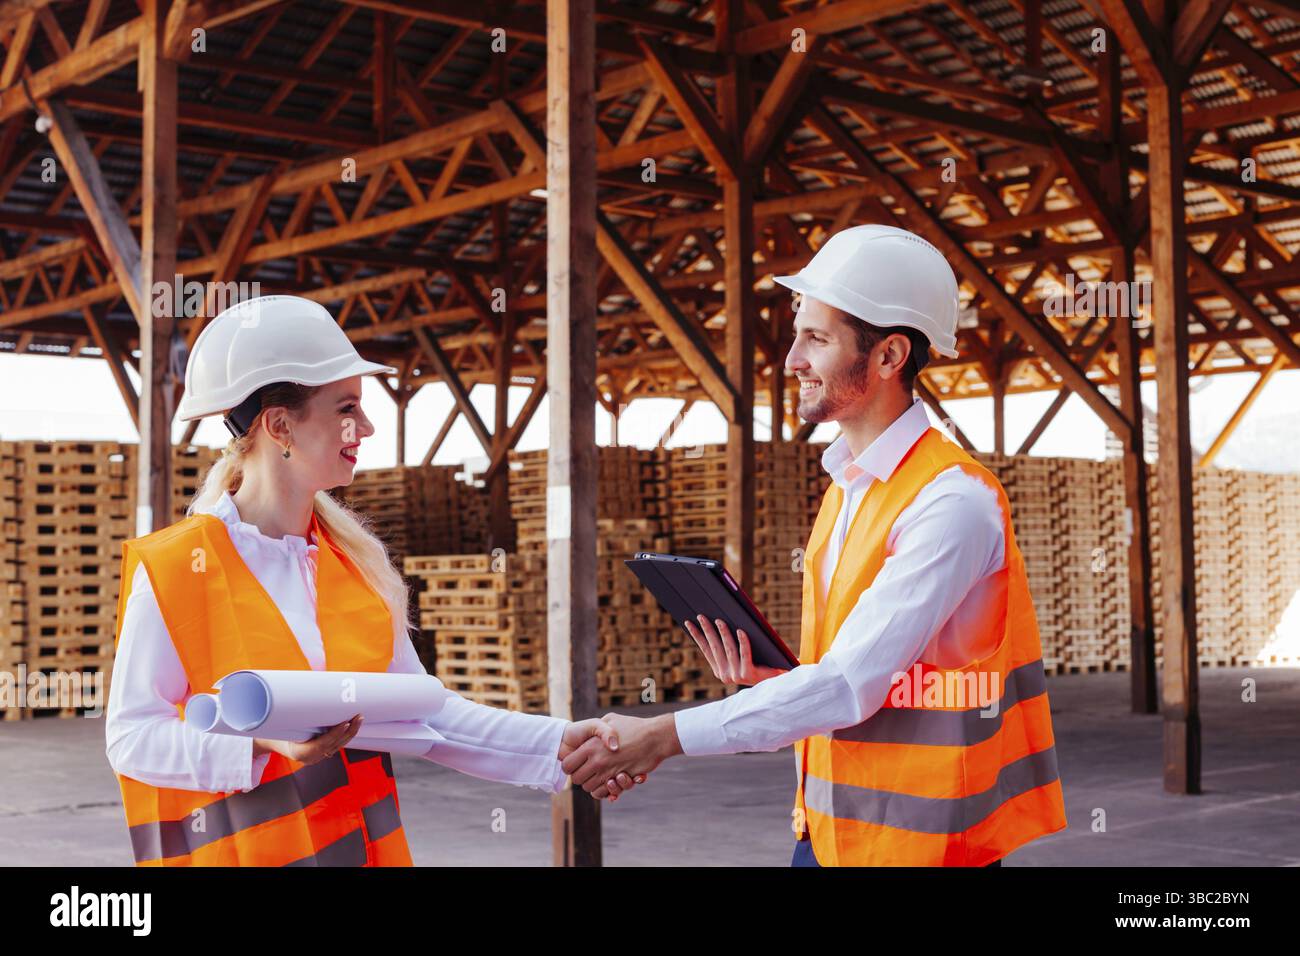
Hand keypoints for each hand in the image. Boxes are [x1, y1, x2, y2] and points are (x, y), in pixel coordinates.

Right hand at [254, 714, 361, 764]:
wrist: (272, 742)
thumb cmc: (276, 730)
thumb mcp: (283, 722)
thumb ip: (295, 713)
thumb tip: (303, 690)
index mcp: (300, 753)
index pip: (322, 744)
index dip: (335, 734)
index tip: (345, 722)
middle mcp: (310, 758)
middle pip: (334, 745)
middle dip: (348, 731)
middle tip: (358, 717)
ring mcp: (317, 757)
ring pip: (338, 745)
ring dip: (349, 732)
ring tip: (359, 718)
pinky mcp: (322, 753)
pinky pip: (336, 744)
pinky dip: (344, 734)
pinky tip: (352, 724)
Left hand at [560, 712, 680, 799]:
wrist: (655, 737)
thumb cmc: (634, 727)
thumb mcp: (611, 719)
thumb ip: (598, 728)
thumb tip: (591, 734)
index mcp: (590, 746)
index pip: (567, 765)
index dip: (570, 765)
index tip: (577, 762)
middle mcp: (597, 761)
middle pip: (577, 779)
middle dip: (581, 777)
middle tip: (589, 770)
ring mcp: (609, 772)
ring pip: (589, 788)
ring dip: (594, 784)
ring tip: (601, 774)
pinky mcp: (620, 780)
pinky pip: (604, 793)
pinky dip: (605, 791)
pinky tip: (610, 781)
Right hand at [684, 614, 786, 685]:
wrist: (779, 680)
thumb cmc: (760, 663)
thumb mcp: (740, 656)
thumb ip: (729, 646)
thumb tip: (718, 623)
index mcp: (720, 671)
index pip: (705, 649)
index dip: (697, 635)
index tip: (688, 622)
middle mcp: (725, 675)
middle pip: (715, 647)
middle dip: (707, 630)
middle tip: (701, 615)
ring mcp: (736, 676)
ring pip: (728, 649)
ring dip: (723, 633)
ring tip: (720, 620)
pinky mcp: (749, 674)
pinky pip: (745, 654)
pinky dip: (742, 641)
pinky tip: (740, 630)